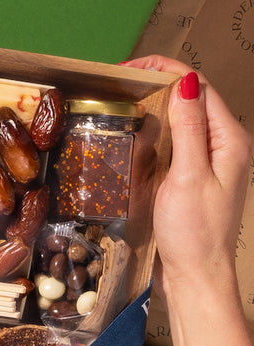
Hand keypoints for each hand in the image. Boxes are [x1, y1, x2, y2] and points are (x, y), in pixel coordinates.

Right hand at [125, 55, 250, 299]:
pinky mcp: (192, 178)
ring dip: (154, 108)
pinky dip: (154, 133)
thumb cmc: (193, 231)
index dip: (167, 69)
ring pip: (182, 121)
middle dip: (157, 85)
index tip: (129, 69)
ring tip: (120, 105)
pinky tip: (132, 137)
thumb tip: (186, 81)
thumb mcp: (188, 176)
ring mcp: (208, 163)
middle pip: (192, 100)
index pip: (200, 87)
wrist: (196, 276)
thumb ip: (189, 128)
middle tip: (117, 86)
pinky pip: (175, 144)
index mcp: (228, 140)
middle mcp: (222, 146)